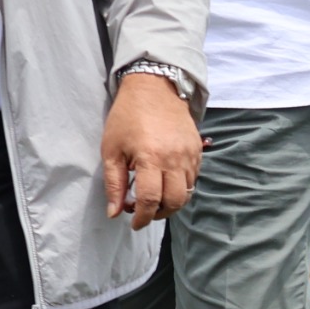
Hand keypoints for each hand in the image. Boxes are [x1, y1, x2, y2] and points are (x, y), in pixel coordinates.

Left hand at [100, 72, 202, 228]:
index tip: (134, 223)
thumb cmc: (127, 117)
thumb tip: (114, 212)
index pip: (150, 201)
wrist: (154, 86)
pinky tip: (166, 181)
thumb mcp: (111, 149)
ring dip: (171, 201)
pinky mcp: (198, 149)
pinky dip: (181, 186)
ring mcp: (190, 154)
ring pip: (187, 192)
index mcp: (150, 158)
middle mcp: (174, 158)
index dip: (141, 218)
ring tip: (155, 196)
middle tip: (145, 211)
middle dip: (159, 213)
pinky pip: (194, 178)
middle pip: (174, 202)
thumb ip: (114, 183)